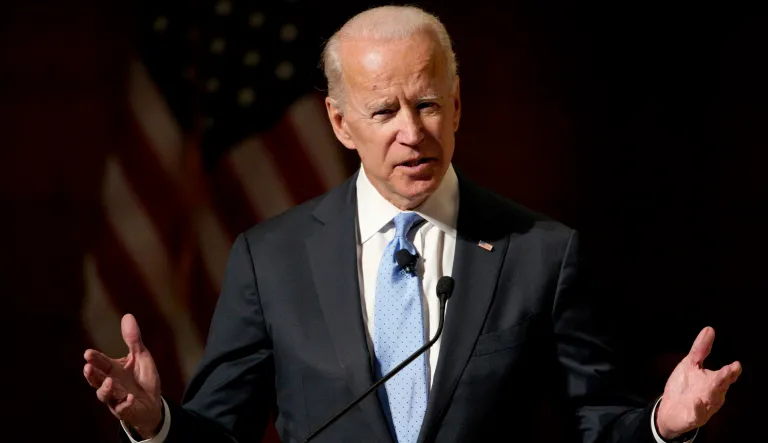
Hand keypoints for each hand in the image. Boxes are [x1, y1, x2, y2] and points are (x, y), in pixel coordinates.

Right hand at [83, 314, 162, 437]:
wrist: (152, 403)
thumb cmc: (143, 378)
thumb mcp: (141, 356)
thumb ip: (133, 340)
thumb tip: (128, 315)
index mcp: (113, 370)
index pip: (101, 363)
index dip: (95, 359)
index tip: (88, 353)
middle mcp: (111, 384)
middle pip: (97, 380)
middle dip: (92, 374)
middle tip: (88, 367)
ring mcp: (116, 398)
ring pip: (106, 395)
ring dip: (106, 389)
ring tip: (110, 382)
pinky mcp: (126, 410)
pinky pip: (123, 408)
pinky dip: (125, 403)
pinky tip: (130, 397)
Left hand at [656, 326, 741, 439]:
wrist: (670, 410)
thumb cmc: (684, 386)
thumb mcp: (690, 364)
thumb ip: (701, 349)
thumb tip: (709, 328)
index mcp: (713, 381)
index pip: (724, 375)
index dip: (730, 371)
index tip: (736, 364)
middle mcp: (712, 394)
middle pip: (720, 386)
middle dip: (725, 378)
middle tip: (731, 370)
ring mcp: (704, 407)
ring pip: (712, 400)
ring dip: (714, 392)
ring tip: (715, 383)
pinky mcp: (692, 417)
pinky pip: (697, 414)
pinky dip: (697, 409)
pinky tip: (696, 402)